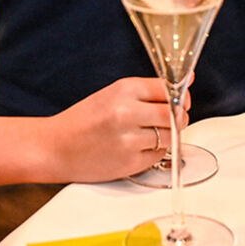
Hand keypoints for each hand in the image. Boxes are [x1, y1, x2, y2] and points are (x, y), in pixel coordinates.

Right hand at [46, 77, 181, 182]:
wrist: (56, 147)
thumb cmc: (83, 120)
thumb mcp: (112, 94)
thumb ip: (148, 90)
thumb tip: (188, 82)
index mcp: (124, 90)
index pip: (168, 89)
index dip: (179, 96)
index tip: (180, 100)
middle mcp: (127, 112)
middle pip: (175, 114)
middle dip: (178, 117)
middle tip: (171, 119)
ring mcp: (129, 139)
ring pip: (170, 136)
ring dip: (167, 136)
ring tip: (149, 134)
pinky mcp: (130, 163)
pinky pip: (159, 156)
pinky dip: (155, 152)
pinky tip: (139, 147)